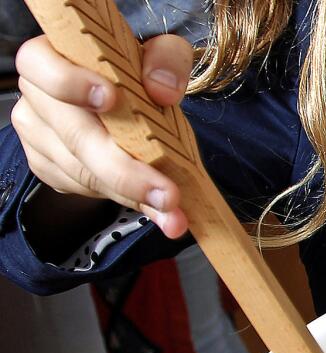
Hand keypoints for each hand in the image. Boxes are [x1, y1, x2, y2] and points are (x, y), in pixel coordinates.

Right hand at [10, 33, 192, 237]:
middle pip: (74, 137)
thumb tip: (162, 88)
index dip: (70, 82)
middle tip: (166, 193)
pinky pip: (85, 189)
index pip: (40, 66)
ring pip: (83, 172)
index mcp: (51, 57)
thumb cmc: (135, 75)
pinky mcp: (49, 166)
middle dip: (124, 170)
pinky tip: (154, 206)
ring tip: (172, 209)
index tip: (111, 99)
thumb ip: (166, 61)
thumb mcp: (160, 56)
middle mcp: (38, 97)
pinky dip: (125, 200)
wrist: (129, 105)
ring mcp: (39, 136)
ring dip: (132, 195)